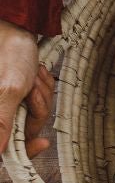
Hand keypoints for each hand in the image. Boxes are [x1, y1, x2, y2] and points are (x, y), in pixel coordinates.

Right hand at [0, 19, 53, 157]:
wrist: (17, 32)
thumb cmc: (9, 55)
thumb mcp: (9, 89)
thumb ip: (0, 121)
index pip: (4, 150)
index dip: (24, 150)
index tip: (41, 143)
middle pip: (26, 131)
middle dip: (35, 109)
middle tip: (30, 88)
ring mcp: (9, 107)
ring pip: (37, 116)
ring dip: (41, 95)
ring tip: (32, 75)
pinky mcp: (20, 99)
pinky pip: (41, 104)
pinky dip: (44, 89)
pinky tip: (36, 74)